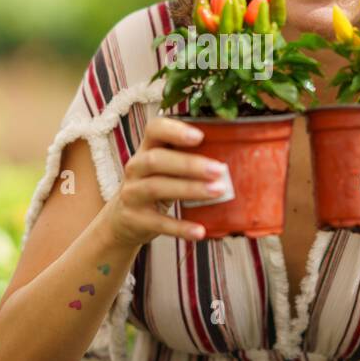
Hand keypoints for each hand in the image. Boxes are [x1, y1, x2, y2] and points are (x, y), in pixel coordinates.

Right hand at [102, 117, 226, 247]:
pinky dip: (181, 227)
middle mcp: (135, 168)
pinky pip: (159, 223)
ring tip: (217, 192)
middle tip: (219, 169)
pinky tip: (200, 231)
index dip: (175, 130)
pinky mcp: (136, 219)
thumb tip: (235, 152)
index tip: (200, 136)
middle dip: (189, 164)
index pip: (154, 129)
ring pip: (157, 187)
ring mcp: (132, 194)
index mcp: (146, 148)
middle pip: (157, 160)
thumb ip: (188, 157)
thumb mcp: (165, 167)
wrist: (124, 219)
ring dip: (189, 189)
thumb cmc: (156, 185)